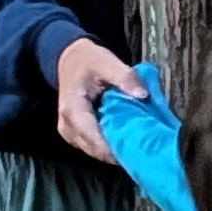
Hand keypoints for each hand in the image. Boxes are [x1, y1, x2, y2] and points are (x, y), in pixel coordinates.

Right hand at [53, 37, 143, 162]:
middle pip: (96, 150)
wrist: (70, 59)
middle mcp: (67, 126)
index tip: (140, 149)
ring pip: (95, 152)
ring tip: (136, 143)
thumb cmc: (88, 61)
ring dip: (114, 149)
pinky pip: (93, 147)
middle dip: (119, 150)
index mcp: (73, 110)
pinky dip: (108, 146)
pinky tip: (124, 139)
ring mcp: (69, 132)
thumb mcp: (107, 62)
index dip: (117, 148)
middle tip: (144, 147)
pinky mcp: (74, 134)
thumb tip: (142, 95)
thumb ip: (125, 77)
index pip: (95, 140)